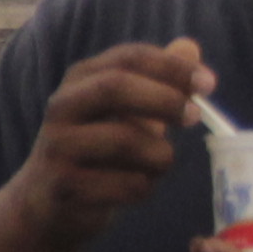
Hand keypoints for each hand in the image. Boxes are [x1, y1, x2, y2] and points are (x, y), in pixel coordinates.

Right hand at [8, 38, 209, 251]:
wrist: (45, 204)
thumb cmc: (95, 151)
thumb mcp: (124, 112)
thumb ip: (156, 80)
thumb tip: (190, 47)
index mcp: (79, 81)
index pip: (127, 58)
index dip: (172, 67)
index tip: (208, 84)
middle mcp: (61, 108)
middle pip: (114, 87)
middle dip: (164, 100)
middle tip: (194, 117)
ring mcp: (58, 147)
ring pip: (126, 140)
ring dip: (160, 155)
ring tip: (159, 165)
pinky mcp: (64, 186)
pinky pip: (126, 183)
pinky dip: (145, 187)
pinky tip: (137, 188)